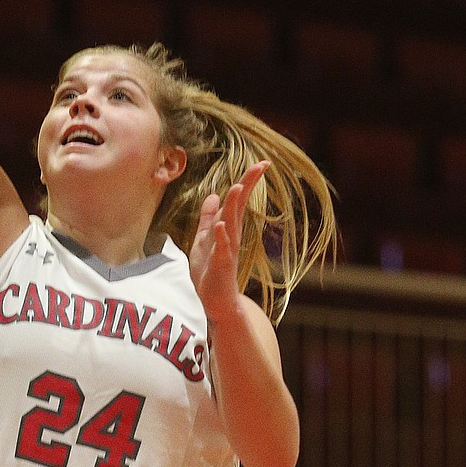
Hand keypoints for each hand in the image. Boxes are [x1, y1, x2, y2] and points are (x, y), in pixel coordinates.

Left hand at [189, 161, 269, 322]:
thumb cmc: (210, 272)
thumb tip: (213, 195)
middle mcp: (231, 236)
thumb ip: (207, 218)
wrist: (214, 303)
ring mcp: (228, 250)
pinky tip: (221, 225)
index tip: (262, 163)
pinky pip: (222, 249)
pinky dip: (222, 237)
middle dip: (248, 185)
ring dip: (233, 207)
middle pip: (239, 206)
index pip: (237, 200)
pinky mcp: (221, 266)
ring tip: (238, 188)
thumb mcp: (204, 240)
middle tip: (261, 166)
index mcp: (227, 228)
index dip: (247, 181)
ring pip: (231, 224)